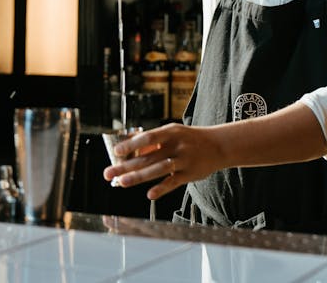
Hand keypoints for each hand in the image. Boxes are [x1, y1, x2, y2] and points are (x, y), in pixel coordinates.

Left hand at [103, 123, 225, 200]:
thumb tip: (130, 147)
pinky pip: (174, 182)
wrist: (218, 145)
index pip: (147, 137)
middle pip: (147, 156)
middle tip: (108, 173)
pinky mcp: (190, 173)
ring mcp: (183, 159)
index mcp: (170, 132)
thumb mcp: (173, 133)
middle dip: (126, 165)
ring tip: (121, 183)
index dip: (131, 145)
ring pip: (158, 169)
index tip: (116, 152)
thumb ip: (154, 141)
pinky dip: (162, 188)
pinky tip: (150, 194)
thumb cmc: (189, 139)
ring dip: (139, 177)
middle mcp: (176, 145)